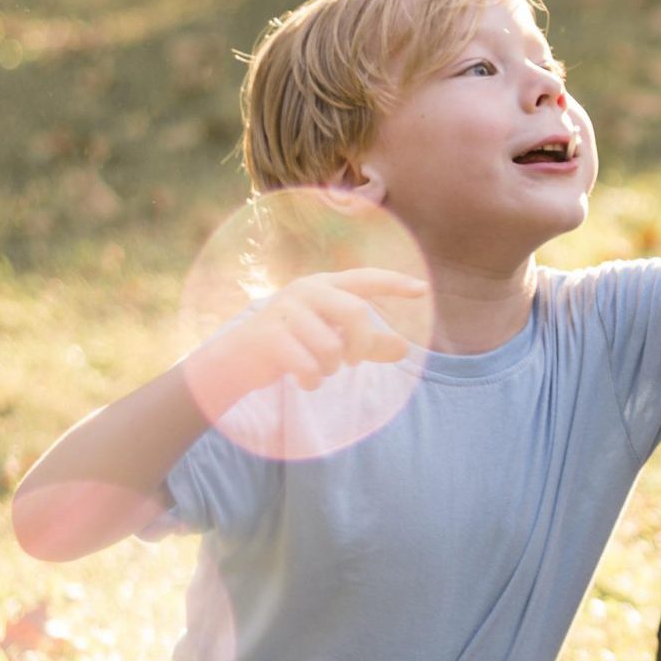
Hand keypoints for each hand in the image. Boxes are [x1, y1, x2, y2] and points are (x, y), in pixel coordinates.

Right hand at [189, 268, 427, 400]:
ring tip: (319, 370)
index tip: (423, 290)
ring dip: (330, 368)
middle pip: (356, 313)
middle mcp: (306, 291)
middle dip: (361, 345)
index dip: (394, 284)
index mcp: (324, 286)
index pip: (366, 279)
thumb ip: (368, 343)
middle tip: (353, 362)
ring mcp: (285, 311)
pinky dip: (312, 381)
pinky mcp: (269, 337)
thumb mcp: (332, 339)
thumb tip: (405, 348)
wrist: (238, 358)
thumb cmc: (292, 344)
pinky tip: (304, 381)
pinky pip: (308, 367)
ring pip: (331, 347)